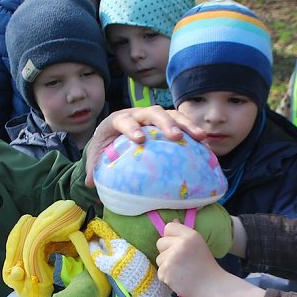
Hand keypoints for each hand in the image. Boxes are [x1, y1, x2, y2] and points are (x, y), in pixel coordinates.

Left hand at [85, 106, 204, 186]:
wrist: (114, 131)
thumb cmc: (106, 144)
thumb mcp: (98, 154)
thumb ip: (93, 167)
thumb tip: (90, 184)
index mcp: (117, 119)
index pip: (124, 120)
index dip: (131, 128)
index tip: (139, 140)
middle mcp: (137, 113)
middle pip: (152, 113)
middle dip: (165, 123)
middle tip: (175, 137)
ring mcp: (153, 116)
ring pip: (172, 114)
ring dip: (186, 125)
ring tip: (200, 138)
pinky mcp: (167, 121)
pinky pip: (182, 123)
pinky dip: (193, 132)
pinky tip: (206, 146)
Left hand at [155, 221, 223, 296]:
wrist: (212, 286)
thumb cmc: (205, 265)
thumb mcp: (198, 244)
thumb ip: (183, 234)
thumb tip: (173, 220)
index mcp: (190, 235)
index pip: (169, 227)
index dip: (170, 236)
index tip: (177, 246)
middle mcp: (180, 244)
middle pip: (160, 243)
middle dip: (166, 252)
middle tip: (180, 261)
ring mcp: (172, 258)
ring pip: (159, 259)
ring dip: (167, 266)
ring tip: (181, 271)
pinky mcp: (167, 272)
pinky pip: (160, 272)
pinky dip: (167, 277)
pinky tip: (179, 279)